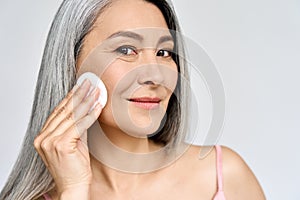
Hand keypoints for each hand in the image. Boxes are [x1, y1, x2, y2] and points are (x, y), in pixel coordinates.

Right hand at [34, 79, 101, 196]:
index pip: (58, 111)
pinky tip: (98, 106)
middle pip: (64, 111)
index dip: (71, 97)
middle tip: (89, 82)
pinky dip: (90, 115)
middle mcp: (43, 137)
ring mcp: (50, 141)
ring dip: (86, 101)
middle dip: (79, 94)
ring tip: (96, 91)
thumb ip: (77, 126)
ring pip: (72, 116)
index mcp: (43, 136)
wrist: (73, 186)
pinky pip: (79, 125)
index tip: (81, 86)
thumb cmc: (74, 167)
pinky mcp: (61, 145)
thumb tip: (87, 109)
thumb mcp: (74, 142)